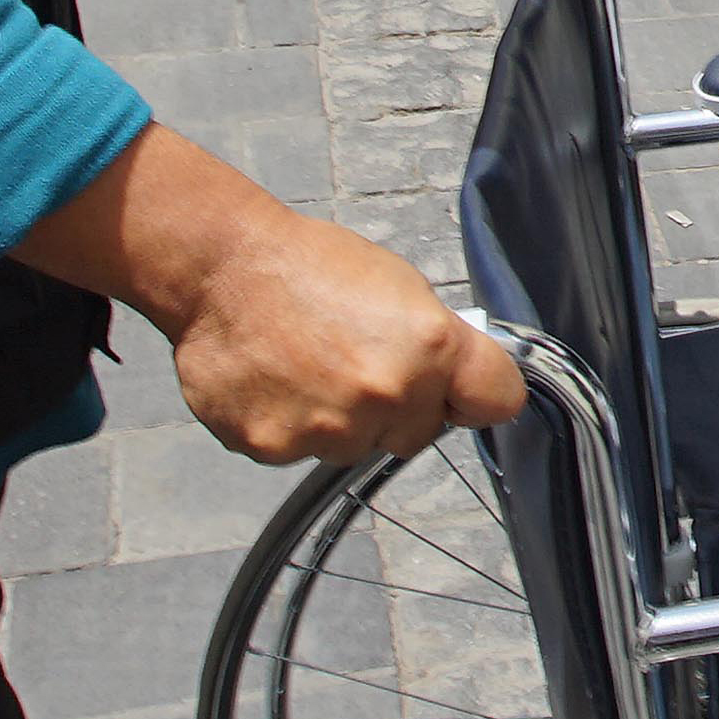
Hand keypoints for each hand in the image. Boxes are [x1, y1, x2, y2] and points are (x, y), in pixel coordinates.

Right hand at [153, 198, 530, 464]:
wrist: (220, 269)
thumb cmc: (309, 266)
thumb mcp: (399, 286)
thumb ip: (436, 343)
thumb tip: (458, 379)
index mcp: (430, 346)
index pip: (498, 400)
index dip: (477, 395)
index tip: (461, 392)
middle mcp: (388, 394)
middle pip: (420, 434)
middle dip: (399, 409)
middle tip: (357, 364)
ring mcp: (331, 428)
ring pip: (357, 447)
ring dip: (341, 420)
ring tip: (306, 367)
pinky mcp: (277, 448)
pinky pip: (302, 451)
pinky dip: (291, 425)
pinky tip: (275, 382)